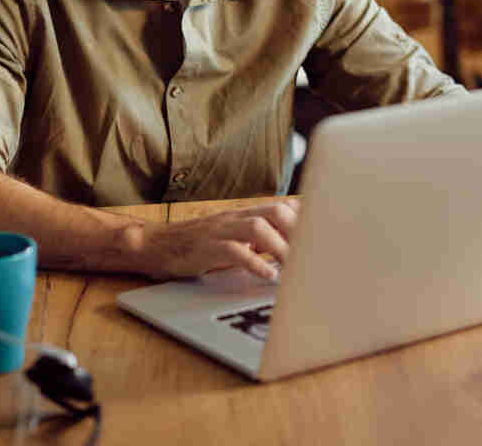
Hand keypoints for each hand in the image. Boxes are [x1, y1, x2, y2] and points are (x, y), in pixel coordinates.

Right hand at [137, 199, 300, 280]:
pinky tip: (267, 276)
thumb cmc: (197, 246)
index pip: (284, 206)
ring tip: (294, 268)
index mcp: (244, 214)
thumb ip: (259, 239)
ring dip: (281, 247)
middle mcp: (235, 217)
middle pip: (276, 211)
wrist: (155, 245)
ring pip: (258, 227)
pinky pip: (233, 251)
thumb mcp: (232, 237)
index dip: (307, 219)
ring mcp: (220, 230)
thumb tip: (291, 249)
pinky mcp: (206, 247)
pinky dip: (254, 263)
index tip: (326, 237)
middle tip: (314, 256)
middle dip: (299, 232)